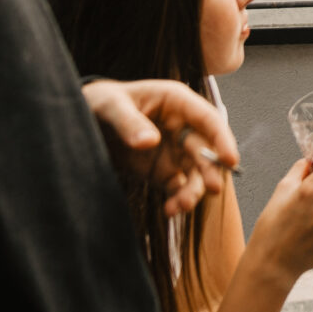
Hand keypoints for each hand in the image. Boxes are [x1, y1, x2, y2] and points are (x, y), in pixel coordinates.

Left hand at [84, 78, 237, 217]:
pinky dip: (178, 200)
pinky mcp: (164, 172)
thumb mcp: (110, 105)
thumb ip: (129, 122)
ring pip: (196, 173)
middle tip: (212, 189)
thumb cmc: (101, 102)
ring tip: (179, 206)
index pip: (209, 119)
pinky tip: (170, 210)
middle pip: (206, 150)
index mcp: (177, 103)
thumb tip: (150, 142)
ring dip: (194, 191)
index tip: (230, 159)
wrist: (82, 121)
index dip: (223, 138)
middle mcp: (182, 127)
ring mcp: (175, 152)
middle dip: (211, 170)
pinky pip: (179, 188)